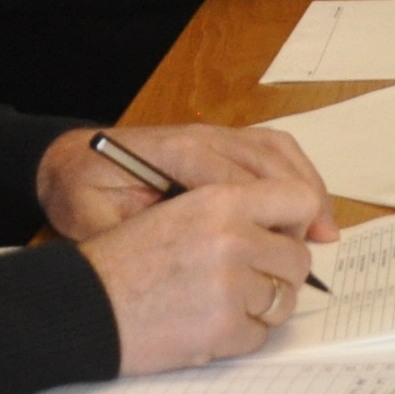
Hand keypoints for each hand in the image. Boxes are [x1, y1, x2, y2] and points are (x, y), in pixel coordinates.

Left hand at [35, 120, 338, 244]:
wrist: (70, 159)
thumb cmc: (82, 192)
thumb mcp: (92, 219)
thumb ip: (133, 234)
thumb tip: (182, 259)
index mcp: (173, 153)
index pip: (234, 181)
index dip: (265, 215)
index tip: (283, 251)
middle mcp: (202, 136)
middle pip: (268, 161)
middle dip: (298, 204)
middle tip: (314, 249)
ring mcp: (215, 134)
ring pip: (278, 152)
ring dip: (307, 188)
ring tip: (324, 229)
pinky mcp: (222, 139)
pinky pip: (273, 149)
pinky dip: (297, 175)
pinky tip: (307, 206)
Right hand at [75, 172, 337, 374]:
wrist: (79, 306)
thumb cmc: (123, 262)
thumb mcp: (177, 212)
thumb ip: (234, 213)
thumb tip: (298, 226)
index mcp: (220, 200)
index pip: (301, 199)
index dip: (298, 223)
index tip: (286, 239)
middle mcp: (232, 237)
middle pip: (297, 258)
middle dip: (277, 274)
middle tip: (247, 282)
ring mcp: (230, 285)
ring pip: (283, 300)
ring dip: (259, 307)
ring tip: (218, 304)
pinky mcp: (223, 328)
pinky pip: (259, 335)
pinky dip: (238, 337)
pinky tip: (204, 326)